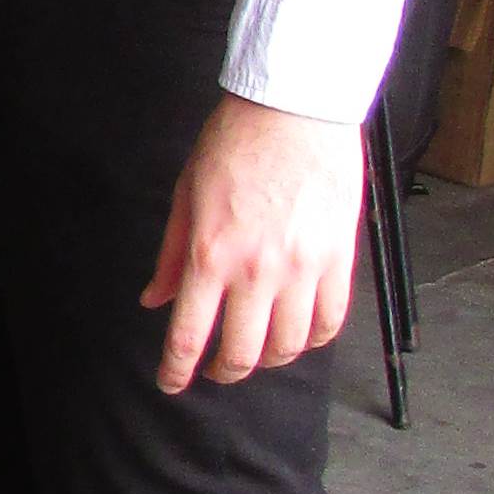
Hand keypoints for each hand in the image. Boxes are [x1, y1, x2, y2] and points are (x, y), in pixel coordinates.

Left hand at [141, 94, 362, 394]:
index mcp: (211, 255)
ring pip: (289, 345)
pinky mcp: (339, 257)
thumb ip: (172, 256)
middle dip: (225, 371)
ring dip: (270, 359)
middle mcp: (257, 270)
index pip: (190, 335)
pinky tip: (300, 335)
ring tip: (260, 352)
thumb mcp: (186, 197)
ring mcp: (303, 267)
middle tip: (218, 369)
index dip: (177, 370)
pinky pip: (330, 319)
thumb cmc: (234, 144)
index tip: (172, 383)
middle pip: (242, 353)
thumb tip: (155, 300)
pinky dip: (313, 338)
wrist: (293, 109)